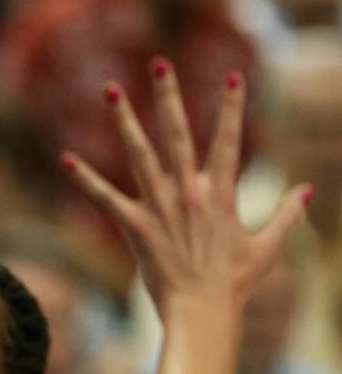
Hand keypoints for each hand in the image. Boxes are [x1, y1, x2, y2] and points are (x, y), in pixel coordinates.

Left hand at [61, 61, 310, 323]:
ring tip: (111, 89)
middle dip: (169, 95)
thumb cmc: (235, 284)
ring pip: (139, 153)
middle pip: (178, 133)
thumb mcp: (268, 247)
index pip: (227, 140)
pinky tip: (65, 159)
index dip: (231, 108)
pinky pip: (105, 198)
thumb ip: (288, 216)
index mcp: (221, 193)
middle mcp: (189, 192)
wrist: (203, 311)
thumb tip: (307, 191)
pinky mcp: (135, 226)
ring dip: (124, 120)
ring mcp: (160, 207)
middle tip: (160, 63)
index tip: (233, 77)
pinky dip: (85, 179)